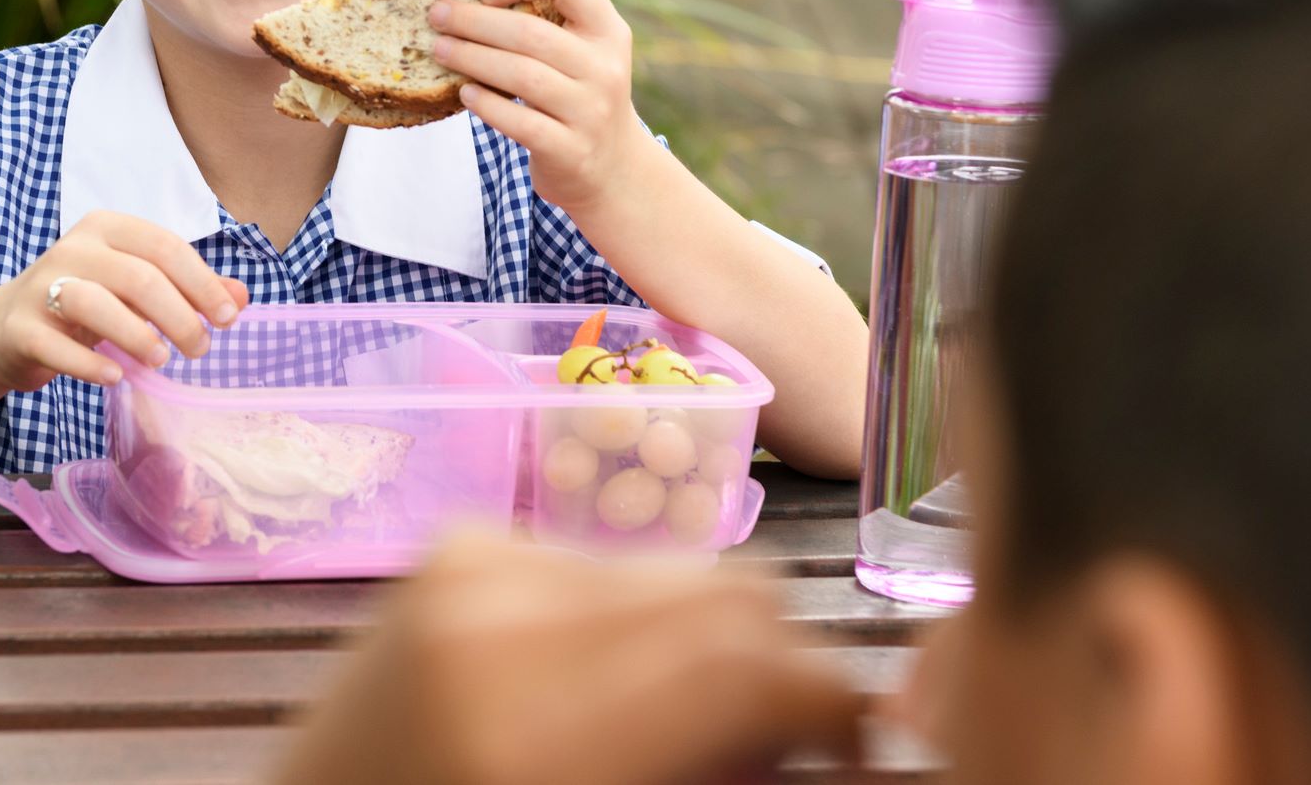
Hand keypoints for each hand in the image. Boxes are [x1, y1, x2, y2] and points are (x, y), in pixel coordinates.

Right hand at [0, 211, 247, 391]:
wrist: (5, 329)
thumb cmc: (84, 304)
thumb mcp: (135, 289)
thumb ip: (186, 289)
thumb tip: (241, 296)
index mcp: (106, 228)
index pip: (164, 246)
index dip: (201, 283)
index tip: (228, 318)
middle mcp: (72, 249)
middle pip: (137, 277)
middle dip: (179, 316)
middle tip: (200, 350)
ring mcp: (40, 287)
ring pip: (94, 303)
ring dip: (136, 335)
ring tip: (161, 360)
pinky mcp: (19, 327)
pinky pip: (56, 345)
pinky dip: (90, 364)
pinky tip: (117, 377)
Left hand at [275, 537, 862, 784]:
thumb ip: (722, 773)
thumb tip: (843, 740)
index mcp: (534, 730)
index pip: (751, 658)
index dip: (836, 702)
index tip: (855, 752)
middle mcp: (498, 616)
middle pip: (730, 588)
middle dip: (775, 665)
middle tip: (767, 747)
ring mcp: (467, 566)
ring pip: (676, 567)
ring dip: (700, 640)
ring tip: (670, 723)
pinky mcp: (454, 548)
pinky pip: (600, 562)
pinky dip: (627, 620)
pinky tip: (594, 687)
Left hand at [429, 0, 645, 216]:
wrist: (612, 168)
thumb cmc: (578, 96)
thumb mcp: (581, 54)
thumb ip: (546, 24)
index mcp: (608, 32)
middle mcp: (605, 69)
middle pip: (532, 33)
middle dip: (475, 21)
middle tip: (437, 15)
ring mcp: (591, 113)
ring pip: (523, 76)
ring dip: (472, 59)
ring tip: (440, 50)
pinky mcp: (571, 151)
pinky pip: (521, 122)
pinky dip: (487, 104)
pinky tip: (465, 94)